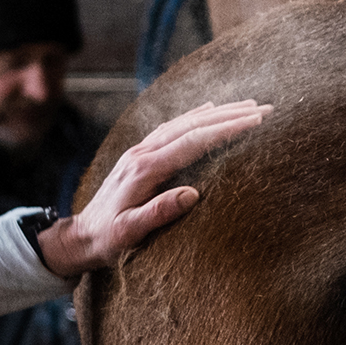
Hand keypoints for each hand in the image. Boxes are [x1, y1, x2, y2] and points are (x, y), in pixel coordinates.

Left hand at [35, 100, 270, 277]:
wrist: (80, 235)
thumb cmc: (107, 238)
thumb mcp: (130, 232)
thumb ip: (158, 213)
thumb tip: (192, 195)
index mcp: (145, 169)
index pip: (194, 141)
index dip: (227, 129)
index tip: (256, 121)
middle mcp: (143, 153)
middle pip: (192, 125)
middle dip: (231, 115)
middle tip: (265, 108)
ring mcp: (140, 151)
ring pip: (183, 122)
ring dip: (217, 112)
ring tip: (248, 105)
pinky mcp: (139, 155)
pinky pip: (172, 128)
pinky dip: (194, 116)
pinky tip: (209, 110)